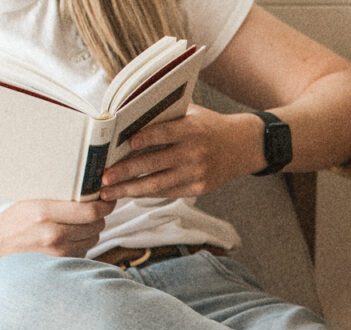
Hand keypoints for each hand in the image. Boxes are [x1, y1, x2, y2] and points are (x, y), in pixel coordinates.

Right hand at [0, 198, 115, 256]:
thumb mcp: (30, 203)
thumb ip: (56, 199)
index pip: (90, 211)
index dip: (105, 205)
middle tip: (96, 209)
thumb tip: (86, 192)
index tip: (109, 199)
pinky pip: (85, 250)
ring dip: (93, 230)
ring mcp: (60, 251)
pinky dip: (84, 242)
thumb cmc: (14, 222)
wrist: (0, 246)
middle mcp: (54, 234)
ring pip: (94, 239)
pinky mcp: (63, 263)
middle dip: (100, 216)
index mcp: (44, 213)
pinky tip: (73, 236)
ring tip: (82, 223)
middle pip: (96, 225)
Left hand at [99, 105, 264, 200]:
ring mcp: (198, 174)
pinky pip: (169, 192)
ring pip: (158, 184)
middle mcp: (195, 154)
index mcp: (192, 129)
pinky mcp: (200, 189)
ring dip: (131, 189)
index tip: (121, 144)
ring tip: (109, 193)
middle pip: (153, 164)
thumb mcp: (191, 112)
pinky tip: (131, 193)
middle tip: (103, 178)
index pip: (162, 134)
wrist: (244, 146)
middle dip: (125, 172)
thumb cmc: (209, 125)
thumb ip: (164, 114)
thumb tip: (126, 111)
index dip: (142, 139)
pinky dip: (148, 193)